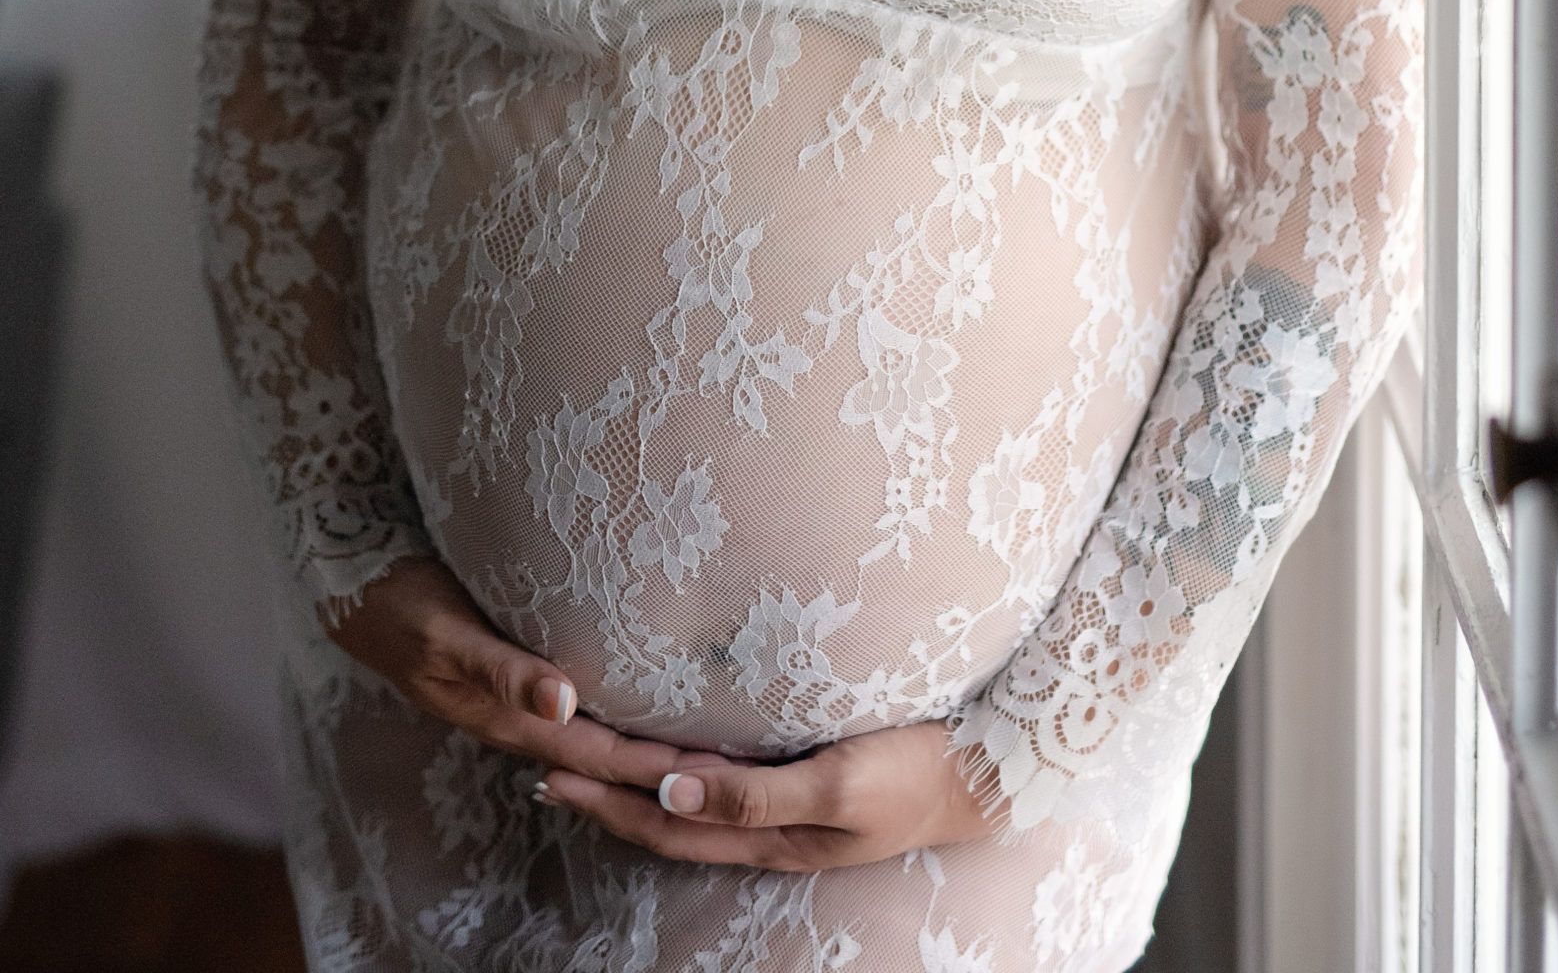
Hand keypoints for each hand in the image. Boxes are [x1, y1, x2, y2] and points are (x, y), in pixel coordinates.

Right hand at [322, 555, 715, 808]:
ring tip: (704, 747)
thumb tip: (560, 703)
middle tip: (733, 768)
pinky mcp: (519, 676)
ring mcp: (519, 702)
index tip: (711, 773)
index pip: (600, 753)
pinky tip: (644, 703)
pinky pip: (580, 708)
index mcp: (510, 718)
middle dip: (664, 767)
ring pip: (595, 736)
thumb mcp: (447, 634)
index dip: (654, 766)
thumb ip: (500, 669)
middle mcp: (521, 719)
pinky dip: (617, 714)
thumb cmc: (405, 605)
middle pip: (606, 755)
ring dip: (644, 746)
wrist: (361, 590)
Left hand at [531, 714, 1010, 868]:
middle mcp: (764, 829)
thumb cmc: (914, 771)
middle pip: (661, 815)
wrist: (986, 773)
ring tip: (580, 766)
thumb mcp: (836, 784)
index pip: (661, 814)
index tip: (548, 764)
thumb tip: (668, 786)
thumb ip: (752, 792)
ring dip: (627, 788)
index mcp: (765, 832)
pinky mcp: (804, 786)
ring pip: (685, 805)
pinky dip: (675, 774)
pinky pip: (720, 788)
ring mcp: (784, 814)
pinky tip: (665, 758)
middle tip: (539, 761)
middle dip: (598, 792)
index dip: (602, 793)